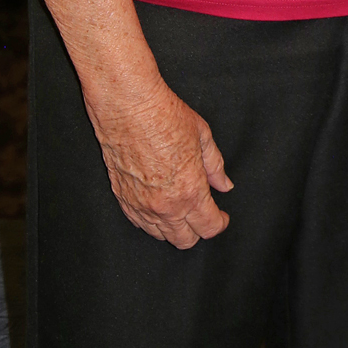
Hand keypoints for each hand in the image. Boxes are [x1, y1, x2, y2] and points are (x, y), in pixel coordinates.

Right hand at [85, 77, 233, 248]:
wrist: (128, 107)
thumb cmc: (165, 116)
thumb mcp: (203, 137)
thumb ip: (215, 166)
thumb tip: (224, 185)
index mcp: (190, 191)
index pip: (208, 227)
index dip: (219, 224)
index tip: (222, 217)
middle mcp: (165, 206)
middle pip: (185, 240)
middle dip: (198, 230)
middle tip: (203, 214)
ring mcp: (141, 206)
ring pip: (161, 236)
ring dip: (174, 227)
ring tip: (182, 209)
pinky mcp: (123, 199)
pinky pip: (140, 224)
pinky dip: (152, 222)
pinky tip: (160, 207)